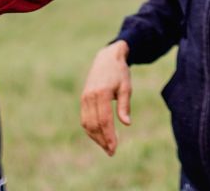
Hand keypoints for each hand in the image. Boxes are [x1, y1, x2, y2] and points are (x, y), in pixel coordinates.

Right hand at [80, 41, 132, 155]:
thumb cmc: (119, 72)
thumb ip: (125, 106)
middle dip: (102, 140)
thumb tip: (126, 124)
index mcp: (101, 93)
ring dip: (95, 137)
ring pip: (87, 124)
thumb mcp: (126, 87)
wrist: (106, 58)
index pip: (104, 120)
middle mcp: (90, 97)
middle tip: (112, 152)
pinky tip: (99, 136)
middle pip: (94, 125)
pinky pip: (84, 118)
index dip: (109, 136)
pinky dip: (91, 130)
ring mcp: (84, 98)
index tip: (114, 148)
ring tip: (106, 147)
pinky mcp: (83, 99)